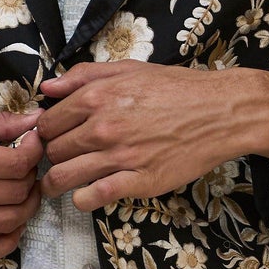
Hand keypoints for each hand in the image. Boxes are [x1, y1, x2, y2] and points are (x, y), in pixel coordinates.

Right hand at [0, 107, 43, 262]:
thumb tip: (32, 122)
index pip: (15, 163)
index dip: (35, 152)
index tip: (35, 143)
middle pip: (14, 193)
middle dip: (31, 178)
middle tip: (28, 167)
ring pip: (6, 222)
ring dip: (26, 208)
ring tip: (24, 193)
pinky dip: (6, 243)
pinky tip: (12, 227)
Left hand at [36, 63, 268, 211]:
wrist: (221, 112)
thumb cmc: (178, 88)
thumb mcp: (129, 69)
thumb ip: (84, 75)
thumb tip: (48, 87)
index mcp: (97, 97)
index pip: (48, 122)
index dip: (46, 132)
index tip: (53, 138)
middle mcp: (104, 127)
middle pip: (53, 150)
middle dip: (52, 156)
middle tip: (61, 159)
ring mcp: (120, 156)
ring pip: (65, 177)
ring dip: (56, 183)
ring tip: (59, 184)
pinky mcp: (139, 181)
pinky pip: (94, 197)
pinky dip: (82, 199)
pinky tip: (85, 195)